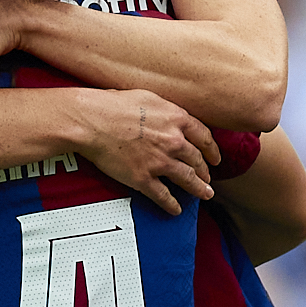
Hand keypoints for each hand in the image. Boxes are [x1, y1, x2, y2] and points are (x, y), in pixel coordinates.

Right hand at [73, 89, 218, 214]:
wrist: (91, 121)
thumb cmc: (112, 105)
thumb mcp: (148, 97)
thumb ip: (165, 109)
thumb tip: (169, 116)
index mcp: (176, 119)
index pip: (204, 137)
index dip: (212, 149)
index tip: (214, 157)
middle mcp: (173, 141)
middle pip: (197, 160)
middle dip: (205, 171)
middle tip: (208, 178)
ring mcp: (159, 162)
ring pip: (187, 180)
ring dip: (198, 189)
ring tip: (205, 194)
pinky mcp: (143, 179)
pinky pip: (163, 196)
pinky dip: (171, 205)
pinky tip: (176, 209)